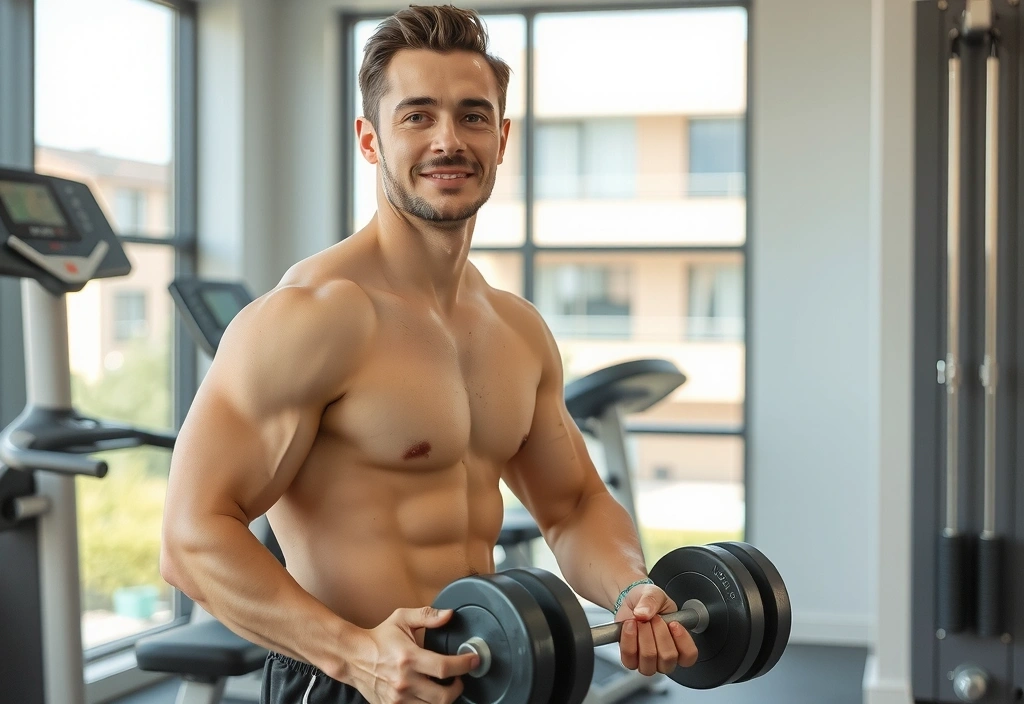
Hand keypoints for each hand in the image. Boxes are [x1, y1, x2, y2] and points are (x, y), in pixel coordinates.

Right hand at [348, 606, 478, 703]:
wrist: (353, 657)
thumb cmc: (379, 638)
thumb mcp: (401, 619)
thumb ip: (427, 615)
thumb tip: (449, 614)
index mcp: (409, 658)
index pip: (445, 668)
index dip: (465, 665)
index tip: (473, 660)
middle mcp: (405, 681)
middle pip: (444, 696)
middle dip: (458, 688)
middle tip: (459, 679)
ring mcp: (398, 698)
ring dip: (444, 699)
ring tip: (445, 688)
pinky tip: (429, 695)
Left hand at [614, 583, 697, 675]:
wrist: (630, 602)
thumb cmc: (648, 601)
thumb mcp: (655, 593)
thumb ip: (652, 600)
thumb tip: (643, 613)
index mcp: (679, 644)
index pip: (689, 656)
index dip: (683, 641)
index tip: (674, 623)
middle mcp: (665, 657)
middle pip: (668, 657)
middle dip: (659, 632)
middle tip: (654, 618)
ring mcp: (648, 662)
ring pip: (649, 659)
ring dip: (643, 636)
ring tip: (640, 620)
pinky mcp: (630, 660)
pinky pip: (630, 657)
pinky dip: (628, 639)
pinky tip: (629, 625)